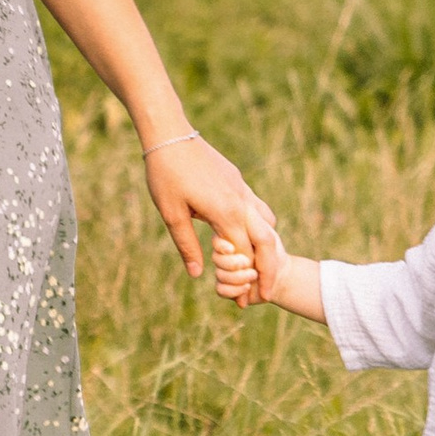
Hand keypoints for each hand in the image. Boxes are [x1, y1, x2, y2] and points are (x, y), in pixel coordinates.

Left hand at [144, 133, 276, 282]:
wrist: (170, 134)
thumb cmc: (165, 174)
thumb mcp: (171, 214)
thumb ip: (187, 246)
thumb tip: (198, 275)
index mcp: (226, 212)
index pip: (247, 255)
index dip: (246, 281)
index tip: (242, 302)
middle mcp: (241, 201)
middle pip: (268, 241)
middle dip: (269, 270)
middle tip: (264, 293)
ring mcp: (242, 189)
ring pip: (267, 222)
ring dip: (266, 246)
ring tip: (256, 266)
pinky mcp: (237, 181)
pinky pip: (257, 208)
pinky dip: (258, 228)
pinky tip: (244, 236)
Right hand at [211, 230, 295, 304]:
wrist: (279, 274)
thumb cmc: (274, 253)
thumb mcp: (267, 239)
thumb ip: (255, 229)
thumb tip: (240, 224)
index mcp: (229, 241)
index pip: (217, 243)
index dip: (221, 247)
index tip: (232, 249)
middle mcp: (223, 257)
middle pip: (216, 259)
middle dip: (233, 263)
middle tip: (248, 263)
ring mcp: (223, 273)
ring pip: (220, 275)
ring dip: (238, 277)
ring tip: (254, 275)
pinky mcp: (226, 289)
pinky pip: (221, 290)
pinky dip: (235, 290)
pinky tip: (247, 286)